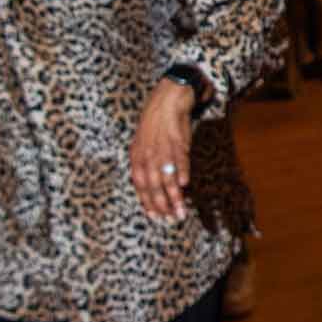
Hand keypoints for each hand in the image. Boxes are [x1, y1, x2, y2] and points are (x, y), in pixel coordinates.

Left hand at [130, 79, 195, 223]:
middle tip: (172, 220)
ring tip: (181, 211)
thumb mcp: (142, 145)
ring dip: (174, 196)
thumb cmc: (154, 124)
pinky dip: (182, 172)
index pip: (141, 186)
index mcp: (137, 158)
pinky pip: (179, 160)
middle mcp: (148, 156)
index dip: (148, 202)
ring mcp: (163, 149)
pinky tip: (184, 185)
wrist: (166, 101)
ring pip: (167, 177)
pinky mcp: (178, 141)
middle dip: (163, 205)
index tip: (156, 217)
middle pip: (154, 186)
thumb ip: (145, 165)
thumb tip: (150, 184)